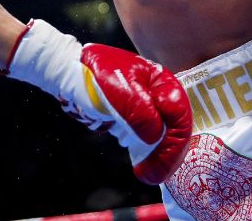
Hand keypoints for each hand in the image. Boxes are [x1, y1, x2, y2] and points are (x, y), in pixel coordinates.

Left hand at [6, 20, 191, 183]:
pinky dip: (150, 156)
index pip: (179, 111)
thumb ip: (140, 112)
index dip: (175, 136)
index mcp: (161, 82)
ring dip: (161, 159)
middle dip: (169, 154)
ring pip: (165, 138)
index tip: (164, 154)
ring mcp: (151, 110)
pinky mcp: (139, 122)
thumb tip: (155, 136)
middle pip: (175, 128)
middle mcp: (161, 96)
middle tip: (154, 175)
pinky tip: (144, 168)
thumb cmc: (95, 77)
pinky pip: (151, 141)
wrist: (72, 75)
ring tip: (148, 176)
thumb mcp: (119, 91)